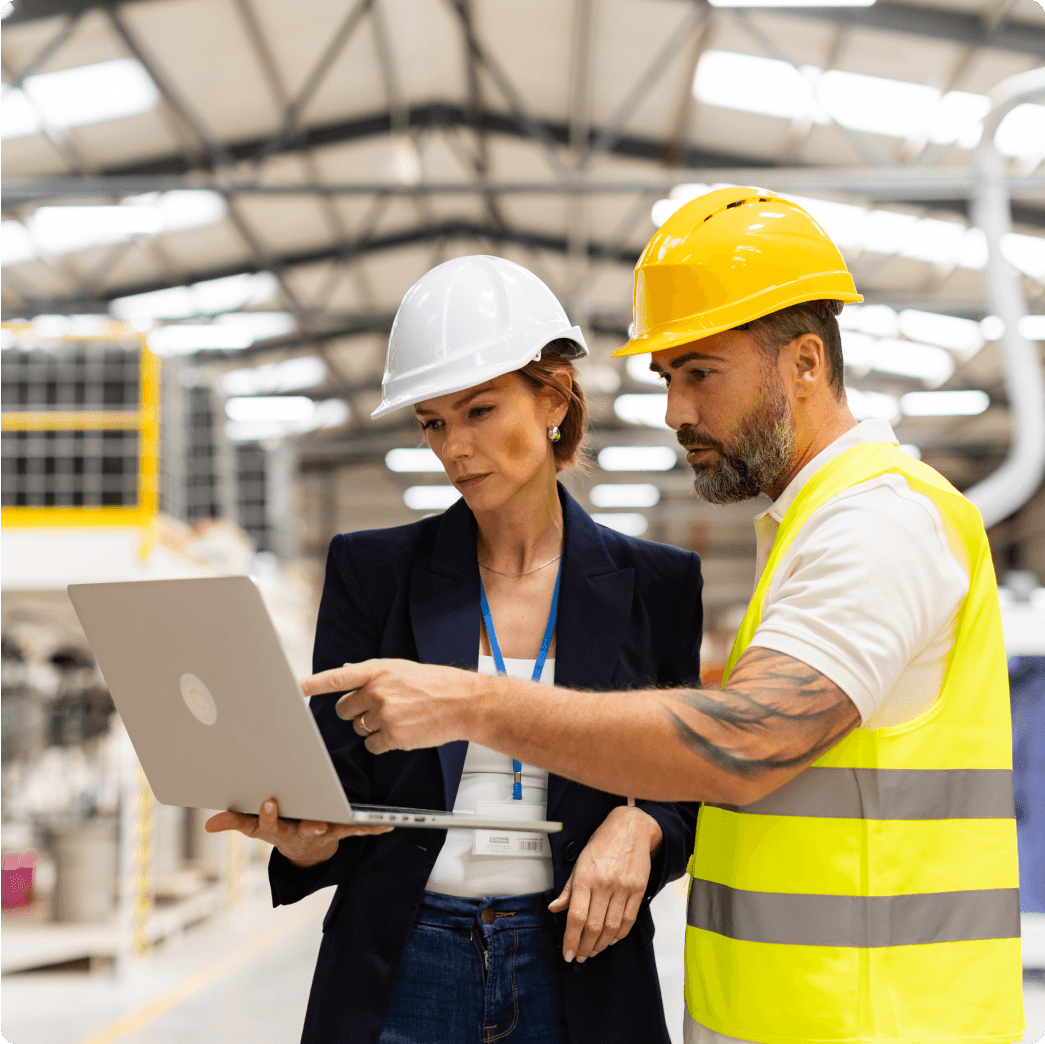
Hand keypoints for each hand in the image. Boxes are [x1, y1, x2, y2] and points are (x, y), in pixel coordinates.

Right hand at [204, 798, 392, 867]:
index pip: (268, 823)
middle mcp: (299, 832)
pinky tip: (387, 826)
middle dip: (308, 825)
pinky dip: (371, 828)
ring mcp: (321, 832)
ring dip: (339, 826)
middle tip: (314, 822)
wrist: (305, 850)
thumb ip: (234, 821)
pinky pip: (356, 829)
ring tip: (351, 822)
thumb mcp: (254, 827)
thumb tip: (210, 824)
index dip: (268, 814)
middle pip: (302, 828)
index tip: (268, 800)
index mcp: (276, 829)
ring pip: (330, 829)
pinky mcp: (340, 830)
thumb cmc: (279, 827)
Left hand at [300, 659, 483, 753]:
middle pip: (344, 709)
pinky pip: (371, 744)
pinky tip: (401, 732)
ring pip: (358, 728)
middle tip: (378, 708)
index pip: (336, 678)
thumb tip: (343, 670)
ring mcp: (384, 714)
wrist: (462, 702)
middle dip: (355, 712)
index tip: (292, 688)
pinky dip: (382, 742)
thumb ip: (371, 672)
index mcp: (377, 670)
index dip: (311, 684)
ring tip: (398, 718)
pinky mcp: (392, 735)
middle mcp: (377, 690)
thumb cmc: (435, 683)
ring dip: (371, 727)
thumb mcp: (401, 669)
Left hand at [548, 805, 661, 962]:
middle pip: (593, 926)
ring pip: (611, 927)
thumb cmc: (602, 844)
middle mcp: (604, 884)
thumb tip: (554, 908)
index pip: (576, 917)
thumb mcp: (579, 862)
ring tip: (593, 951)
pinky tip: (611, 940)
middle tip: (580, 956)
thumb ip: (568, 889)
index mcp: (585, 878)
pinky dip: (619, 935)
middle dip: (585, 947)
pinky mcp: (638, 890)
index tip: (567, 953)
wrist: (630, 829)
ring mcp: (623, 888)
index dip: (571, 940)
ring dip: (601, 945)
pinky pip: (629, 920)